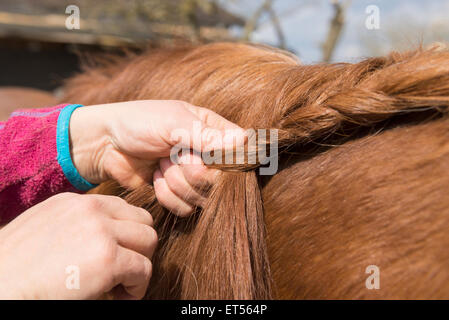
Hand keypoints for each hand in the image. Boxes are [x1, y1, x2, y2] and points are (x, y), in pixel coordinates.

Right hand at [0, 193, 155, 299]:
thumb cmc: (15, 269)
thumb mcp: (46, 230)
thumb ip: (78, 226)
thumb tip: (107, 238)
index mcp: (75, 202)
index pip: (123, 208)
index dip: (126, 235)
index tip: (115, 255)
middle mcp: (91, 209)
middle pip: (143, 221)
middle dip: (138, 247)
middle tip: (122, 270)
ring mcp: (101, 231)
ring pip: (149, 241)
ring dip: (140, 265)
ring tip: (119, 284)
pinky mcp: (108, 259)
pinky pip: (144, 269)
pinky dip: (137, 287)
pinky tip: (116, 296)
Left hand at [69, 100, 244, 215]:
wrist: (105, 144)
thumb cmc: (138, 123)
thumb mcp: (172, 123)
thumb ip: (206, 135)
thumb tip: (244, 140)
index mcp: (212, 130)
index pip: (237, 152)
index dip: (223, 161)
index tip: (202, 156)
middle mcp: (208, 156)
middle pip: (220, 181)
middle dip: (191, 171)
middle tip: (172, 156)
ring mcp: (193, 177)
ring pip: (202, 197)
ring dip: (175, 182)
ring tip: (160, 164)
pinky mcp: (178, 195)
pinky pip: (185, 208)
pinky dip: (166, 195)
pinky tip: (154, 178)